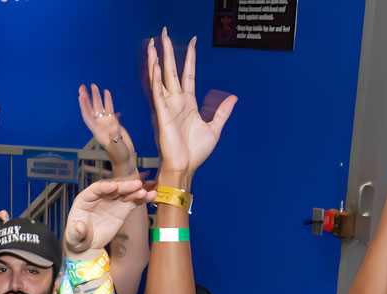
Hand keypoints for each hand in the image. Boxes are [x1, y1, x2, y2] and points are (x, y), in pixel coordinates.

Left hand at [64, 178, 155, 258]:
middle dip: (124, 186)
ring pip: (125, 192)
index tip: (114, 186)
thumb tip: (80, 226)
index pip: (96, 189)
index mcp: (85, 199)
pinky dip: (142, 198)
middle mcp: (100, 197)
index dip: (105, 186)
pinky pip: (133, 201)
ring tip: (146, 192)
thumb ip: (75, 232)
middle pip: (113, 187)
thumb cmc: (77, 237)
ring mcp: (112, 201)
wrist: (88, 244)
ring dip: (135, 191)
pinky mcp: (122, 208)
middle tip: (136, 185)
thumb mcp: (73, 237)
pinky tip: (151, 196)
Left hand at [78, 83, 132, 168]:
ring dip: (97, 97)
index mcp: (97, 131)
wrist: (125, 159)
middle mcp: (100, 126)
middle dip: (87, 98)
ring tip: (94, 86)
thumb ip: (114, 136)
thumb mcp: (116, 147)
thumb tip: (114, 125)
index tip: (81, 96)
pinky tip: (107, 93)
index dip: (84, 106)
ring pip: (100, 108)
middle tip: (82, 86)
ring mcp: (107, 124)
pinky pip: (110, 110)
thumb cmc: (119, 156)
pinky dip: (109, 102)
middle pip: (92, 109)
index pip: (88, 116)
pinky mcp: (115, 124)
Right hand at [147, 30, 235, 181]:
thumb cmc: (196, 152)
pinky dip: (155, 79)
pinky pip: (157, 93)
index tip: (192, 43)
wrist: (185, 167)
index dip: (189, 58)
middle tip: (163, 33)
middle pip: (171, 70)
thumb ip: (222, 112)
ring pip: (161, 78)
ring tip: (152, 43)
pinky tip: (155, 65)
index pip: (188, 74)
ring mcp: (167, 107)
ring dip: (156, 60)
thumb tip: (233, 98)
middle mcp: (176, 102)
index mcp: (188, 103)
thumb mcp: (214, 128)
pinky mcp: (162, 115)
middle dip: (168, 51)